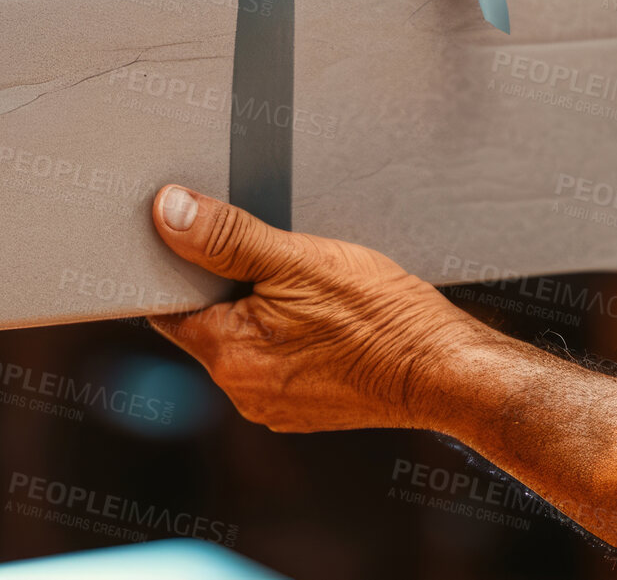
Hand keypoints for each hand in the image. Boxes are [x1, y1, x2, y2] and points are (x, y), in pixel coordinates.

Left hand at [148, 184, 472, 431]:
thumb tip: (168, 212)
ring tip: (303, 281)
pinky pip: (276, 356)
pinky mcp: (305, 404)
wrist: (448, 369)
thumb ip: (225, 237)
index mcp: (228, 358)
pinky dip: (286, 329)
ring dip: (260, 305)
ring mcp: (275, 403)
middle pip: (206, 320)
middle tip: (266, 251)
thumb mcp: (297, 259)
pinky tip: (320, 310)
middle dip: (226, 283)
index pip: (168, 306)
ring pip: (243, 337)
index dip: (176, 266)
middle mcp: (242, 391)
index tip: (196, 236)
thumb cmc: (382, 318)